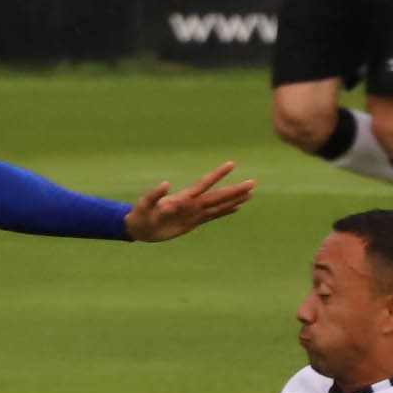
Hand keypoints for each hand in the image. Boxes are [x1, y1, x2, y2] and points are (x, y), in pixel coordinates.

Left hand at [126, 162, 255, 241]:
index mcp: (183, 197)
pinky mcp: (193, 222)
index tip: (231, 164)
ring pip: (219, 205)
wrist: (140, 228)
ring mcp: (194, 212)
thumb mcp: (144, 204)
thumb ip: (154, 194)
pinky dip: (225, 212)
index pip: (205, 183)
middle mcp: (192, 203)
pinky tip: (237, 208)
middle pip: (218, 195)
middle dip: (235, 190)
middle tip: (252, 183)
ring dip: (234, 199)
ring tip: (250, 193)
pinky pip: (213, 216)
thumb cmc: (140, 214)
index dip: (218, 174)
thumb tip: (165, 184)